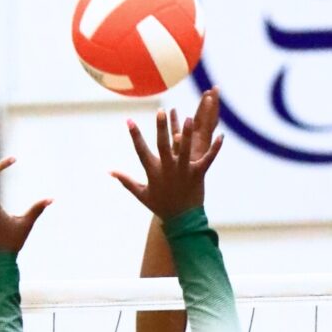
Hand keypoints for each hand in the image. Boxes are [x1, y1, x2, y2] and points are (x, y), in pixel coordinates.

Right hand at [112, 94, 223, 219]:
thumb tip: (109, 171)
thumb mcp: (141, 193)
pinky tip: (221, 135)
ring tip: (189, 118)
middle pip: (163, 145)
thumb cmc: (160, 205)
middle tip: (161, 111)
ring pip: (185, 149)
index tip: (128, 120)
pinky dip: (215, 148)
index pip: (141, 150)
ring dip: (187, 134)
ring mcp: (183, 171)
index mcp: (153, 172)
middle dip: (161, 128)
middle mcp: (168, 169)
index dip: (135, 135)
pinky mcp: (198, 174)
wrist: (181, 221)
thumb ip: (125, 180)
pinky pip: (208, 159)